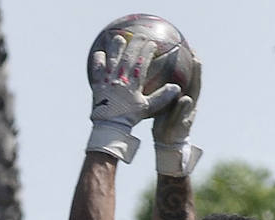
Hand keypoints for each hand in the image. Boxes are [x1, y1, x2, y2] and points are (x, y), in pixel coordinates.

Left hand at [87, 34, 180, 163]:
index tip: (152, 43)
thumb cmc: (129, 118)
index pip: (142, 62)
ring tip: (118, 38)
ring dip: (116, 47)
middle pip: (129, 56)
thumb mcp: (147, 107)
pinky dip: (98, 61)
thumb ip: (161, 97)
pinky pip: (97, 70)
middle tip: (139, 36)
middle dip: (135, 44)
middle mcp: (121, 78)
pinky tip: (99, 53)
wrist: (110, 127)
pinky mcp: (98, 85)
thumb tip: (177, 88)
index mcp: (134, 83)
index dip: (147, 51)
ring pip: (113, 59)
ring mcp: (109, 80)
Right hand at [152, 54, 202, 175]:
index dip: (196, 69)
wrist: (167, 145)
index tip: (195, 54)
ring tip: (177, 52)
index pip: (196, 82)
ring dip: (182, 66)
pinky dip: (170, 76)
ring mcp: (181, 101)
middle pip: (192, 77)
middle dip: (191, 61)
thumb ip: (180, 112)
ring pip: (183, 80)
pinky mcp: (173, 103)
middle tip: (187, 46)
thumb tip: (186, 98)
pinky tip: (162, 69)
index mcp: (190, 103)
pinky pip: (173, 86)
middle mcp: (188, 99)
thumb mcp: (174, 125)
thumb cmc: (170, 136)